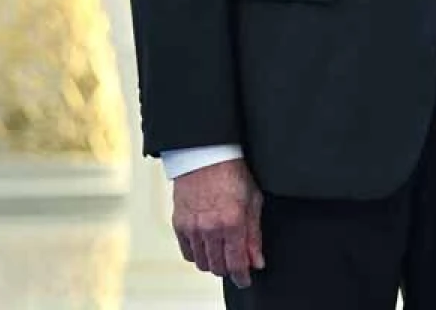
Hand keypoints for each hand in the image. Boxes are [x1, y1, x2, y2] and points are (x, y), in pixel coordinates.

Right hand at [172, 158, 264, 286]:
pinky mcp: (179, 224)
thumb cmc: (233, 172)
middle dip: (229, 269)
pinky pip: (187, 252)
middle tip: (236, 263)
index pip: (236, 263)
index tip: (245, 279)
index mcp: (232, 221)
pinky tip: (207, 245)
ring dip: (213, 262)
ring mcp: (192, 227)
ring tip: (222, 252)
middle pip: (218, 267)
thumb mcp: (253, 201)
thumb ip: (254, 235)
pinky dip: (197, 254)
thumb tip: (257, 261)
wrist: (206, 155)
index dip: (242, 276)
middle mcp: (210, 228)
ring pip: (202, 262)